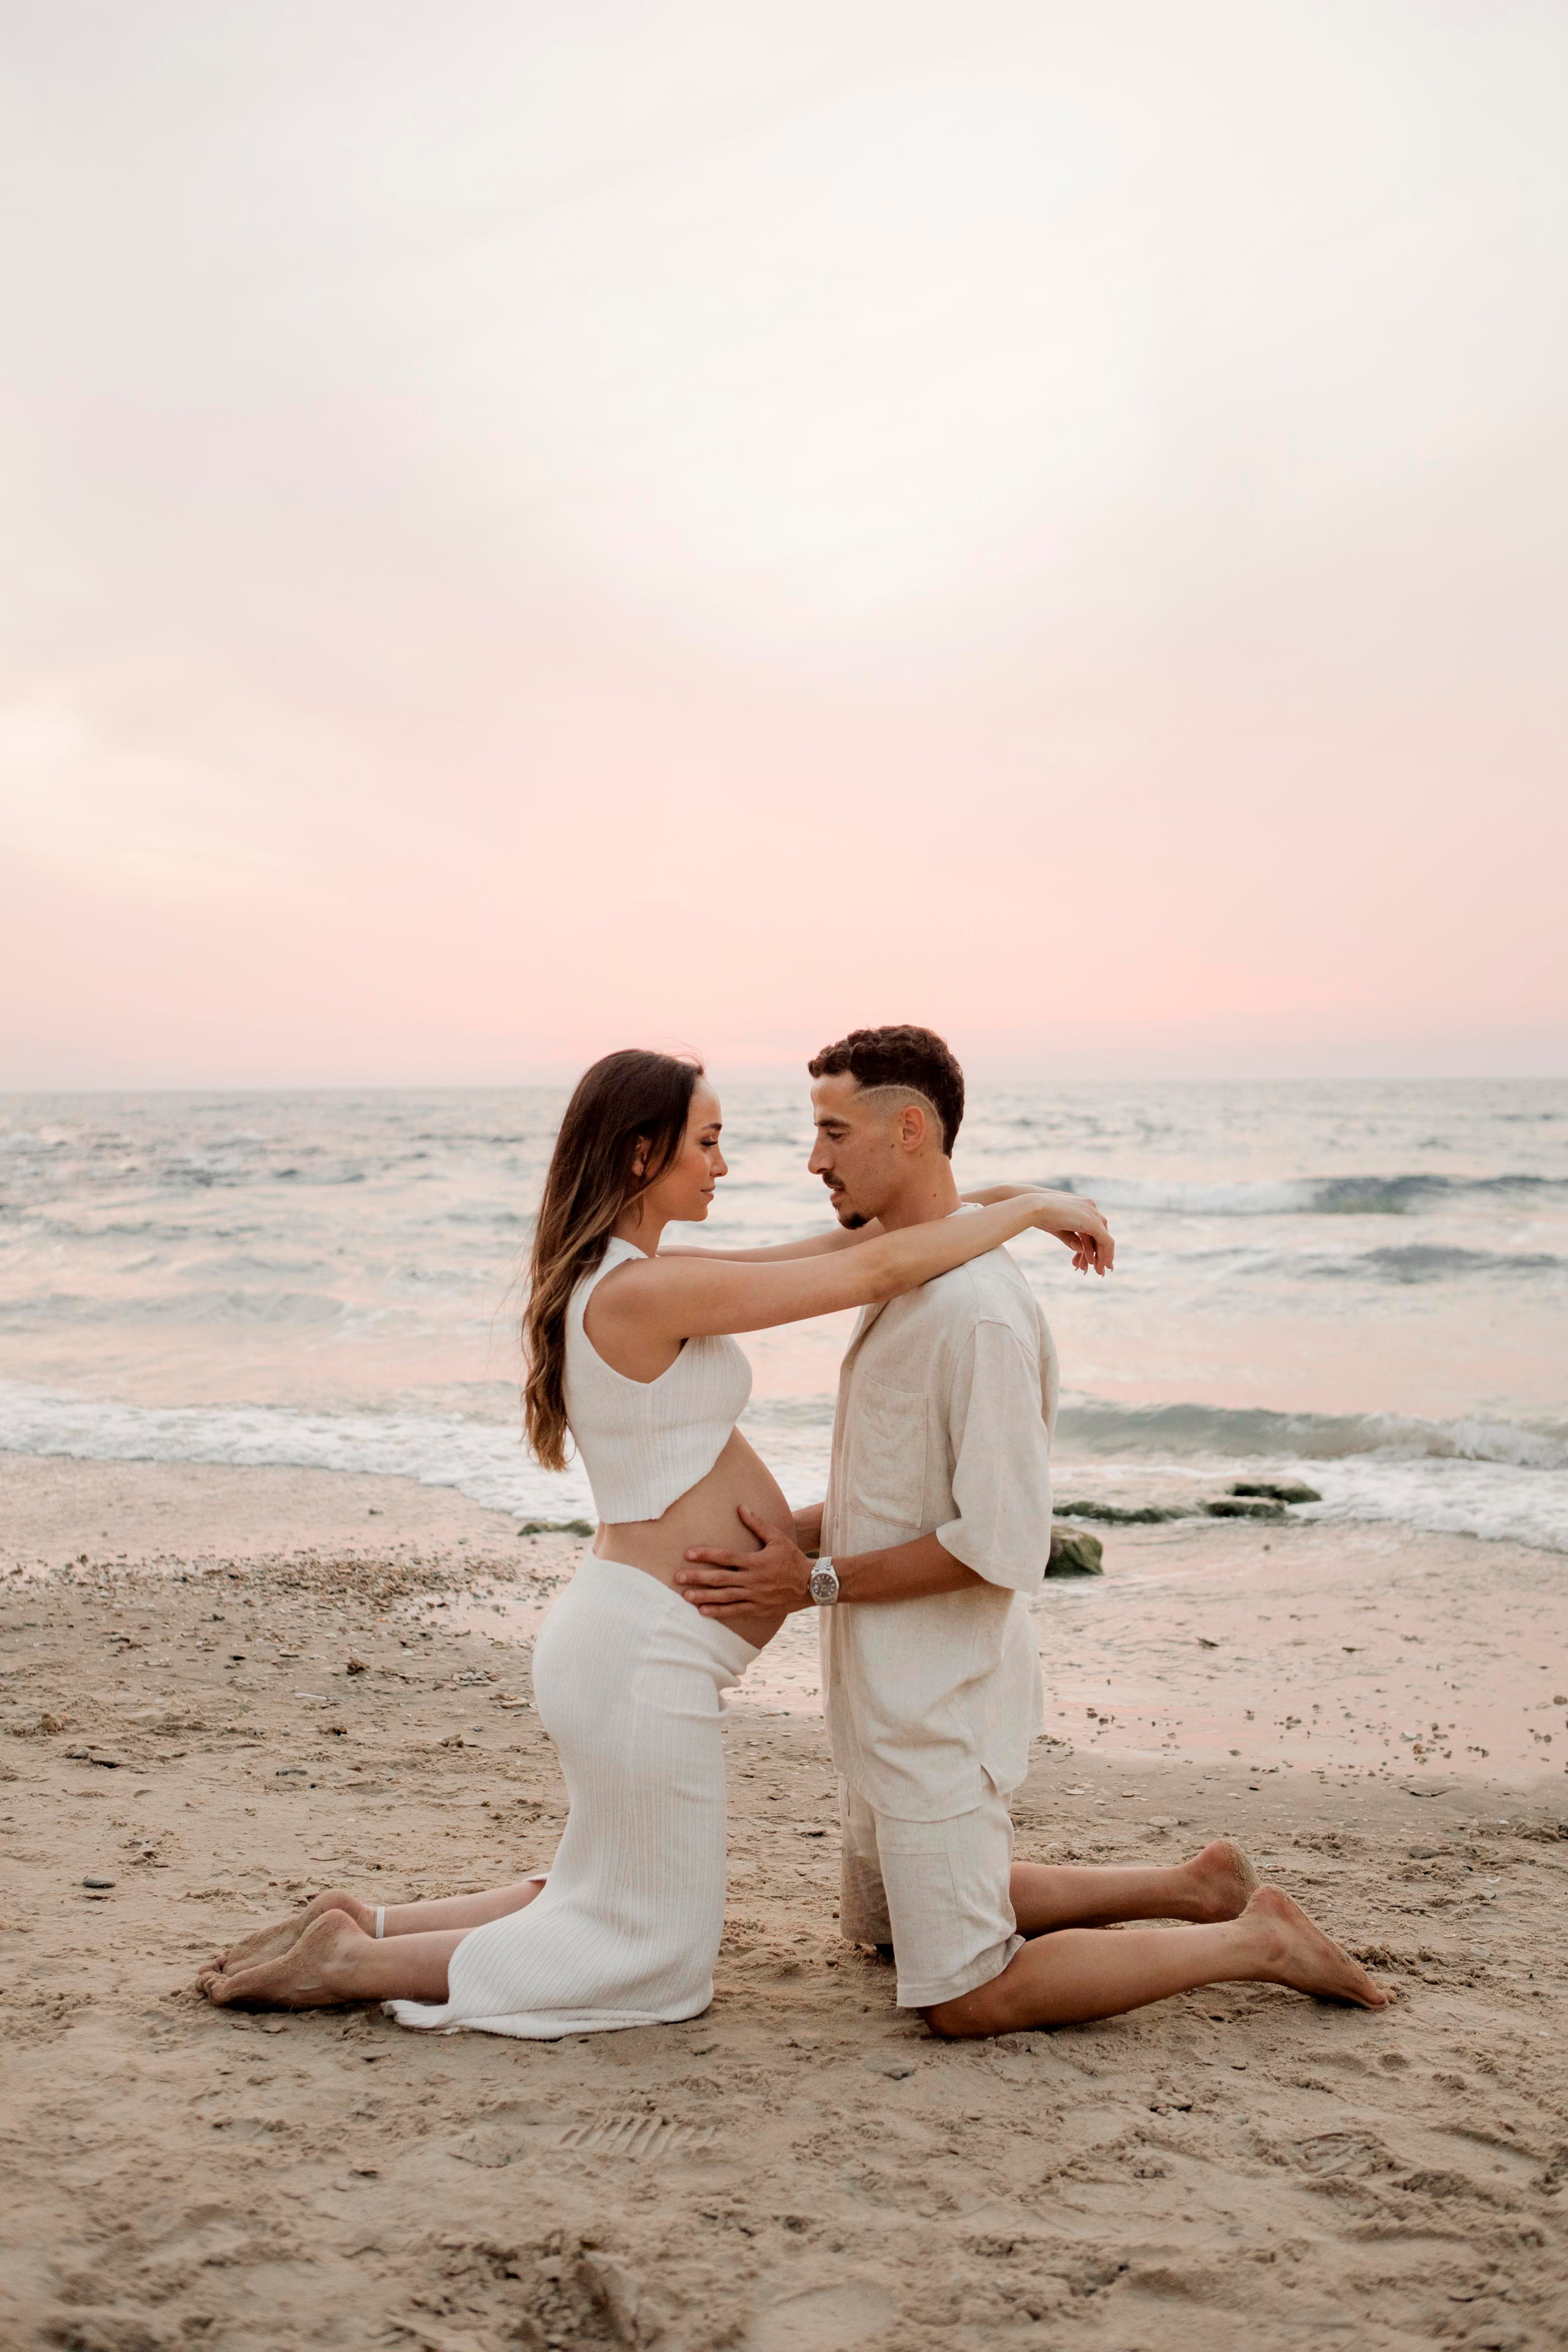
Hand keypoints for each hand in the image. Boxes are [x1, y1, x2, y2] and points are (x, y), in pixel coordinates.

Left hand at [677, 1504, 815, 1617]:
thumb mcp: (777, 1537)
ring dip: (703, 1597)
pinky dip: (718, 1612)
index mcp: (755, 1561)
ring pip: (724, 1597)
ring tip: (686, 1597)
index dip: (705, 1555)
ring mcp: (754, 1596)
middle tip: (677, 1578)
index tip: (688, 1554)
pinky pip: (734, 1611)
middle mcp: (752, 1580)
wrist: (811, 1584)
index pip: (725, 1557)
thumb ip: (757, 1524)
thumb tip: (741, 1507)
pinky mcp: (757, 1609)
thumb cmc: (792, 1558)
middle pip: (719, 1579)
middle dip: (697, 1578)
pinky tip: (703, 1612)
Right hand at [1026, 1188, 1113, 1275]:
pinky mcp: (1093, 1222)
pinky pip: (1105, 1241)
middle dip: (1101, 1252)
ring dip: (1102, 1256)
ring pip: (1105, 1238)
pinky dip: (1105, 1254)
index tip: (1092, 1258)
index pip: (1093, 1227)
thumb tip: (1080, 1249)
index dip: (1095, 1243)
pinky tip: (1099, 1265)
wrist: (1033, 1207)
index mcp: (1081, 1205)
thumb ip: (1071, 1237)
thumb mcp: (1058, 1228)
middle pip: (1101, 1233)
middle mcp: (1090, 1207)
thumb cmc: (1040, 1215)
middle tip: (1101, 1268)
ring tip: (1099, 1271)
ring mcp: (1093, 1213)